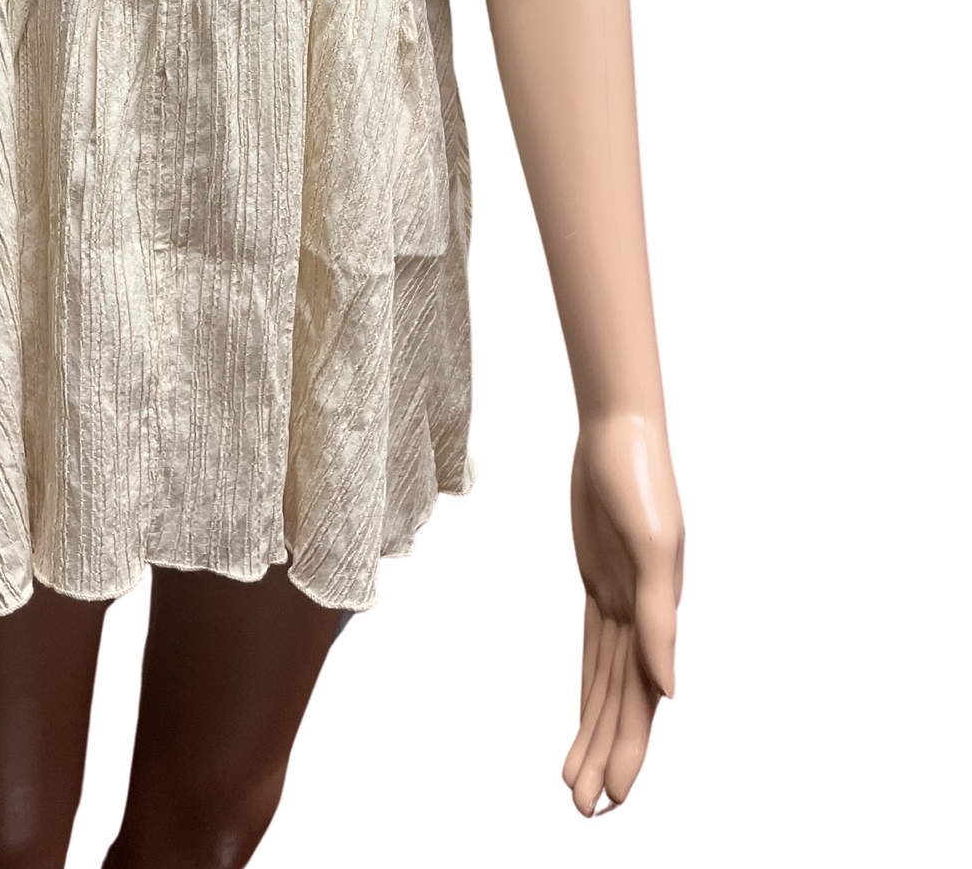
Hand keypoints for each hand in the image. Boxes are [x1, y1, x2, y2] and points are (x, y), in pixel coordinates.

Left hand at [558, 410, 686, 820]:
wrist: (619, 434)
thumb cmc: (642, 483)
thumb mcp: (651, 546)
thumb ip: (659, 619)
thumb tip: (671, 691)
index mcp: (657, 618)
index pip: (641, 701)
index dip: (628, 750)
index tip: (611, 797)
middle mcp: (641, 619)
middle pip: (622, 704)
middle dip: (606, 757)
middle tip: (583, 811)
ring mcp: (620, 603)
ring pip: (605, 686)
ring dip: (593, 735)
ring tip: (574, 785)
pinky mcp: (598, 586)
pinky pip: (592, 653)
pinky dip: (587, 691)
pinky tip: (581, 723)